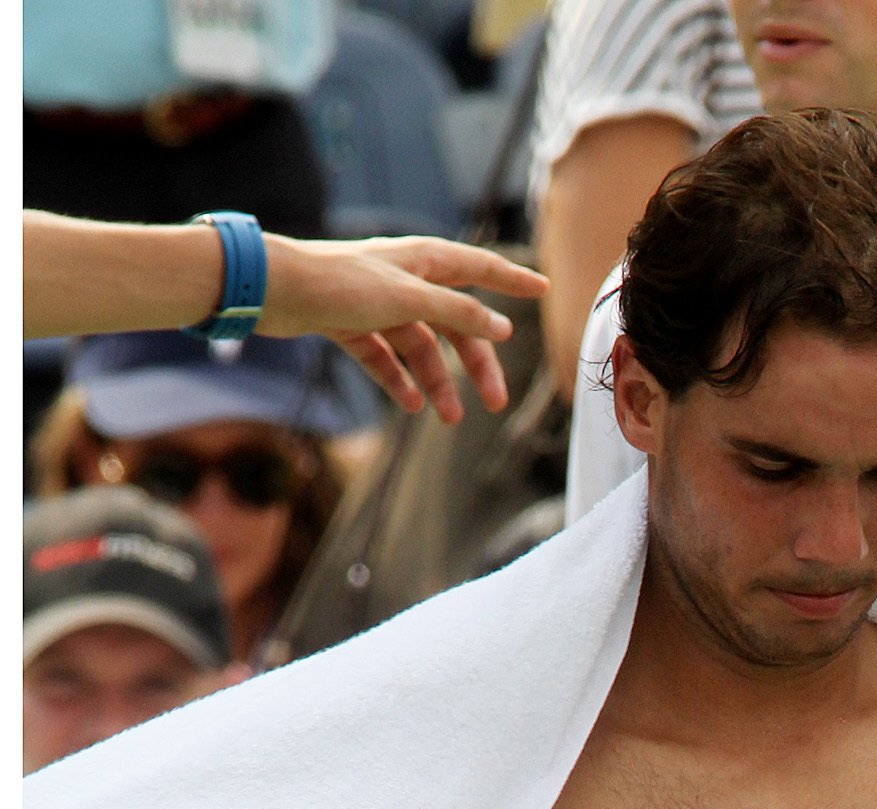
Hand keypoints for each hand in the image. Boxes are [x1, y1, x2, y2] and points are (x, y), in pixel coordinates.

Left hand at [259, 235, 547, 422]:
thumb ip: (457, 313)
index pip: (479, 269)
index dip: (511, 280)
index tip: (542, 289)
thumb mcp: (408, 299)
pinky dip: (399, 380)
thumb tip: (501, 328)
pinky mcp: (350, 325)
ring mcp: (376, 303)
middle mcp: (403, 279)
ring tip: (447, 419)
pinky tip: (411, 404)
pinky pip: (385, 357)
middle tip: (495, 401)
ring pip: (419, 346)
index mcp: (421, 260)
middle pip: (453, 323)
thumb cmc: (339, 283)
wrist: (273, 289)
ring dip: (436, 382)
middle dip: (475, 363)